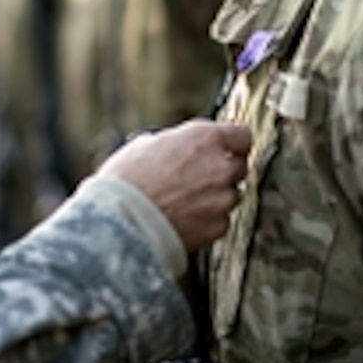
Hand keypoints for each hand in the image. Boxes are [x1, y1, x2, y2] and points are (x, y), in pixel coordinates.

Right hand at [97, 119, 250, 251]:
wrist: (119, 221)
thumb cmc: (126, 180)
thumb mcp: (147, 144)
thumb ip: (176, 143)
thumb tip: (181, 146)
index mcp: (204, 138)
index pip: (242, 135)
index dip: (232, 143)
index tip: (226, 148)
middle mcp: (220, 167)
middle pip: (239, 166)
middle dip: (223, 170)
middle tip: (198, 177)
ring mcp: (222, 199)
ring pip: (231, 195)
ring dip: (216, 196)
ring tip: (185, 201)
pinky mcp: (218, 226)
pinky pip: (221, 220)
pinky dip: (208, 220)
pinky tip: (184, 218)